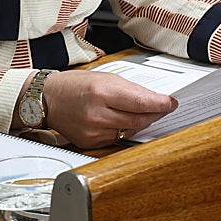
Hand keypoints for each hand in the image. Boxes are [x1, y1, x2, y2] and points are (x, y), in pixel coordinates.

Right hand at [39, 70, 177, 148]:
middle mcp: (97, 114)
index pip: (142, 103)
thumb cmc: (76, 85)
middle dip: (156, 114)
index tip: (172, 103)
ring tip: (147, 113)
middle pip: (139, 119)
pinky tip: (126, 121)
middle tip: (164, 108)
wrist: (48, 99)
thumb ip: (131, 90)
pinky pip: (116, 138)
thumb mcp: (106, 78)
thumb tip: (154, 99)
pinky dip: (125, 130)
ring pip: (130, 130)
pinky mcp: (89, 142)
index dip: (161, 104)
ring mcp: (92, 131)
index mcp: (102, 93)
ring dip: (142, 122)